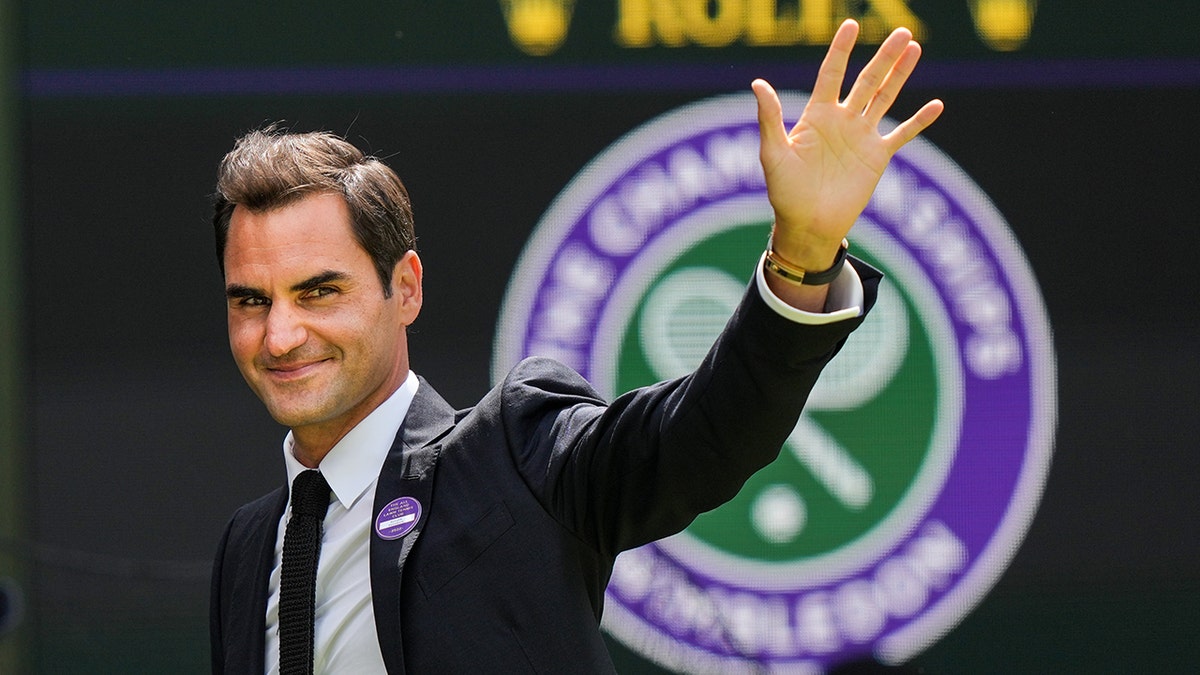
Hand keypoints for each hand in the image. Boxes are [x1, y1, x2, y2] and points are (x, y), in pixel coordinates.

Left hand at [753, 19, 943, 272]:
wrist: (807, 225)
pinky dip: (919, 121)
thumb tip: (757, 83)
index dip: (841, 50)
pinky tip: (936, 105)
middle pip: (866, 80)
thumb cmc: (784, 192)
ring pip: (885, 98)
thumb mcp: (773, 153)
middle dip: (884, 57)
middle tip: (902, 32)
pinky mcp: (877, 157)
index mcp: (816, 115)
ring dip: (900, 75)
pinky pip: (902, 135)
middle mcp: (842, 120)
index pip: (831, 73)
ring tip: (915, 49)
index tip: (851, 25)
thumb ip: (769, 118)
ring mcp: (861, 137)